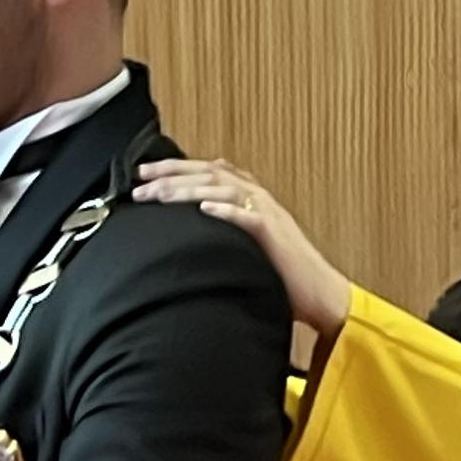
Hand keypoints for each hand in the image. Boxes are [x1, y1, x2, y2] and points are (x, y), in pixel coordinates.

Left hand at [132, 158, 352, 338]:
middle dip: (172, 174)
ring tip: (161, 194)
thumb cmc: (282, 273)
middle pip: (209, 173)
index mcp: (249, 196)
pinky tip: (205, 208)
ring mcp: (267, 213)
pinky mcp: (274, 234)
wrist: (319, 292)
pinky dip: (227, 210)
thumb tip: (197, 214)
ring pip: (223, 189)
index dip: (173, 168)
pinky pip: (249, 217)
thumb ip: (227, 222)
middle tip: (140, 180)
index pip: (206, 171)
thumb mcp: (248, 241)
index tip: (143, 174)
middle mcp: (257, 197)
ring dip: (189, 189)